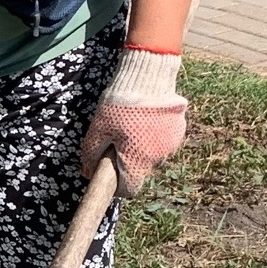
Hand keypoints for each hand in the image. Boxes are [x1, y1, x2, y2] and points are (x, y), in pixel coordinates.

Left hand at [79, 47, 186, 195]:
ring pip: (153, 156)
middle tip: (118, 140)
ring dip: (143, 148)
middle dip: (129, 161)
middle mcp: (157, 159)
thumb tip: (87, 173)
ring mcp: (171, 145)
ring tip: (132, 125)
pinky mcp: (179, 131)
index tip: (110, 173)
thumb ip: (92, 154)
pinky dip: (154, 135)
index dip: (118, 186)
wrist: (149, 77)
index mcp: (137, 162)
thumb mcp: (98, 129)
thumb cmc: (120, 105)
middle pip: (141, 171)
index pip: (129, 190)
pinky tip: (146, 118)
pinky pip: (163, 141)